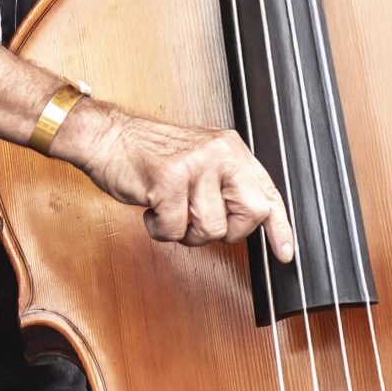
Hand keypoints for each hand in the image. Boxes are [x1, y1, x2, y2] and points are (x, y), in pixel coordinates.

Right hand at [53, 97, 294, 262]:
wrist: (107, 138)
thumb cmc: (148, 155)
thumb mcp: (198, 161)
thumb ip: (224, 184)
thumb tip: (248, 220)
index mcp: (230, 149)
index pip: (268, 192)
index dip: (279, 227)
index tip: (284, 252)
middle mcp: (219, 153)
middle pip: (250, 214)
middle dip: (227, 231)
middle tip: (199, 220)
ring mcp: (196, 165)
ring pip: (212, 228)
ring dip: (187, 232)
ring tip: (170, 211)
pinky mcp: (169, 180)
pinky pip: (176, 229)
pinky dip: (161, 230)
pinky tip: (153, 210)